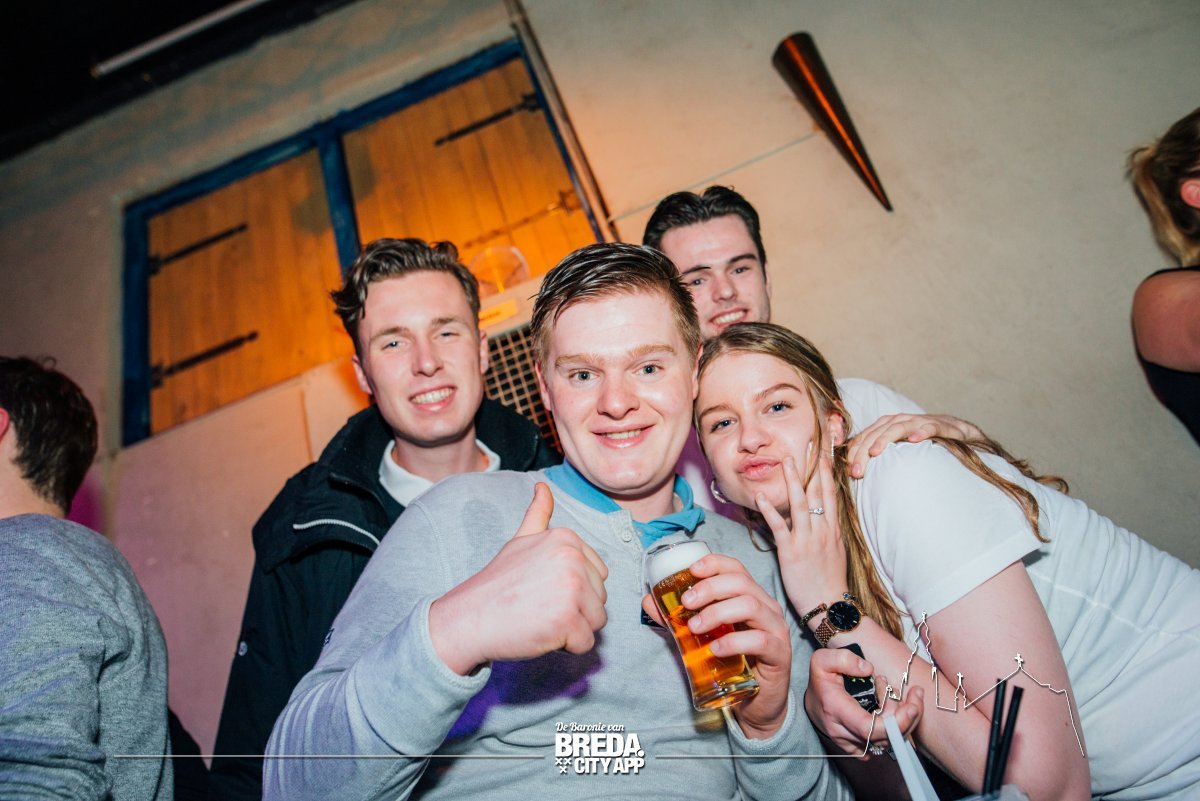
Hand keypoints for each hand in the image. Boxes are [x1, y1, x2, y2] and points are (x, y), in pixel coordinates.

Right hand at [429, 483, 608, 674]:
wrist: (469, 618)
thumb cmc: (497, 584)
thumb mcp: (519, 542)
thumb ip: (538, 515)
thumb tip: (543, 487)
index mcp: (566, 539)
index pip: (598, 575)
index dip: (573, 590)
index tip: (542, 588)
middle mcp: (573, 559)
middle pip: (600, 598)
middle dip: (574, 610)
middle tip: (539, 606)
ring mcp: (571, 588)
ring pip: (597, 621)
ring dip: (573, 629)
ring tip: (541, 618)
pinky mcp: (568, 619)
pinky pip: (586, 643)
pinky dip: (566, 647)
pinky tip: (541, 633)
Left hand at [643, 551, 792, 738]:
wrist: (757, 703)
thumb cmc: (733, 663)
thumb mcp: (703, 637)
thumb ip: (678, 620)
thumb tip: (649, 601)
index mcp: (751, 597)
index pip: (736, 569)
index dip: (714, 564)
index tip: (691, 571)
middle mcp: (767, 608)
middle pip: (741, 583)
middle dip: (710, 588)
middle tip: (686, 603)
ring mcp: (776, 629)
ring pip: (751, 606)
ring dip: (718, 612)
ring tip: (695, 627)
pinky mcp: (780, 654)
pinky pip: (760, 640)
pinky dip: (734, 641)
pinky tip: (715, 649)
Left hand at [755, 450, 846, 621]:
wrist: (830, 605)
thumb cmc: (830, 581)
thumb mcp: (834, 552)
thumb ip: (826, 532)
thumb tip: (819, 519)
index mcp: (833, 529)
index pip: (831, 493)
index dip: (827, 471)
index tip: (824, 451)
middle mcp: (823, 530)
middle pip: (818, 492)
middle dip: (813, 467)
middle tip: (808, 443)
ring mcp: (808, 540)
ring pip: (801, 504)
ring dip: (792, 481)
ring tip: (785, 460)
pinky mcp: (792, 552)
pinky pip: (780, 527)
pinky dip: (770, 510)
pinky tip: (761, 496)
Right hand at [804, 647, 923, 758]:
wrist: (813, 702)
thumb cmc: (820, 680)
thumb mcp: (823, 660)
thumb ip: (844, 658)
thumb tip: (868, 669)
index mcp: (835, 709)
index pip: (868, 728)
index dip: (895, 722)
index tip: (912, 706)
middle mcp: (842, 732)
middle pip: (885, 737)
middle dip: (905, 715)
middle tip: (907, 691)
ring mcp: (851, 744)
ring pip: (888, 741)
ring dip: (900, 719)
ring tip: (892, 693)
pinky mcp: (860, 749)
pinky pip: (885, 745)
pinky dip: (896, 730)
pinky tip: (891, 710)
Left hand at [845, 414, 984, 477]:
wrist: (958, 434)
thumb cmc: (924, 445)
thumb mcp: (899, 451)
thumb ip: (881, 457)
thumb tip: (856, 472)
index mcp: (887, 426)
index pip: (866, 436)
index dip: (855, 452)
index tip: (849, 471)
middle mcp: (901, 421)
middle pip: (877, 432)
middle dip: (864, 451)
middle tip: (857, 471)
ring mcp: (920, 422)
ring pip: (898, 427)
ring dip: (885, 439)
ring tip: (875, 452)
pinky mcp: (940, 425)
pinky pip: (930, 427)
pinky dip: (921, 431)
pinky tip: (914, 440)